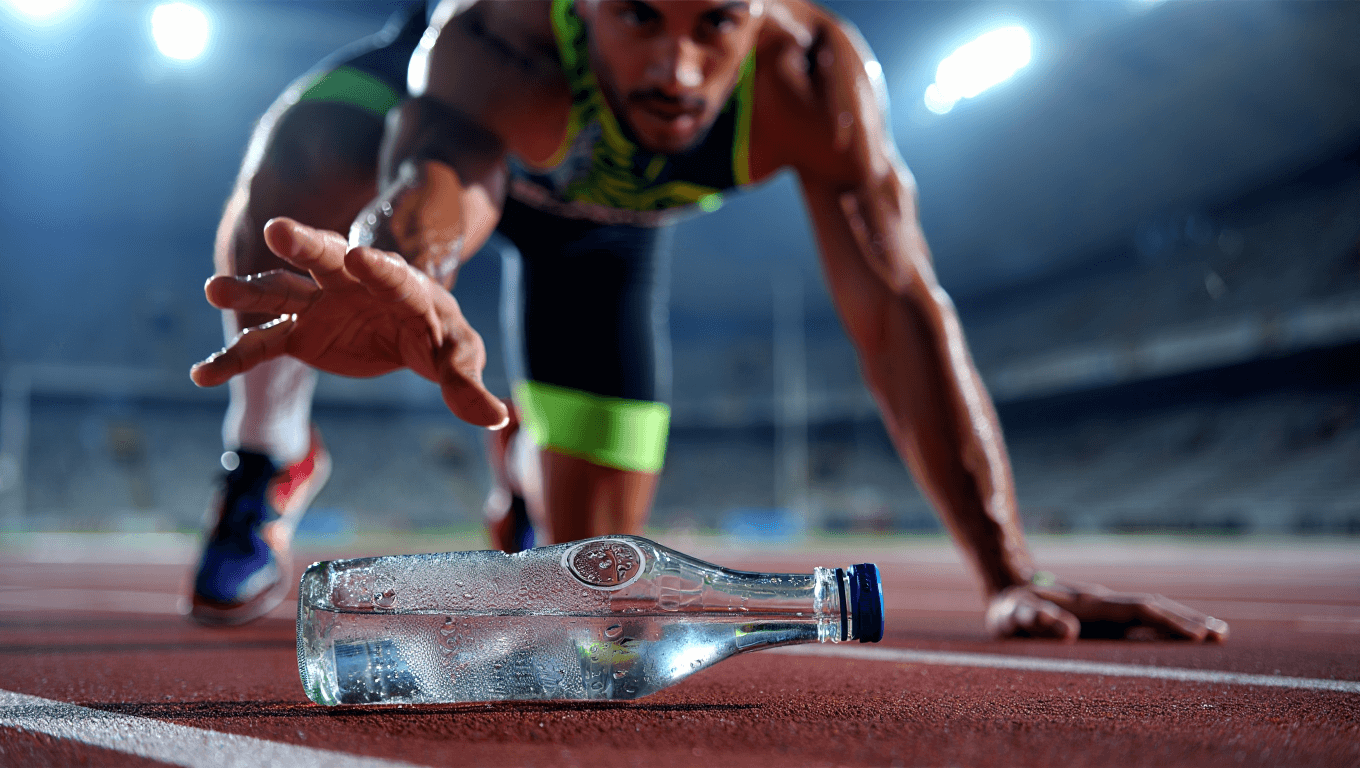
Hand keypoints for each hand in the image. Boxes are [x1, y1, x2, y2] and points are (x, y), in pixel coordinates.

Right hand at [190, 218, 508, 428]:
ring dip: (250, 293)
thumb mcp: (458, 353)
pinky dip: (234, 359)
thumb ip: (467, 383)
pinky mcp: (299, 330)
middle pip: (328, 258)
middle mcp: (352, 282)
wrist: (405, 320)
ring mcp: (319, 302)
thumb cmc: (438, 333)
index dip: (379, 266)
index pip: (392, 273)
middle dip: (306, 246)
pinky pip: (262, 344)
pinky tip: (201, 375)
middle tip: (279, 230)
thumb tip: (498, 417)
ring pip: (282, 291)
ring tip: (215, 291)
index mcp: (400, 283)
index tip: (361, 256)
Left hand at [985, 578, 1229, 642]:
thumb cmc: (1009, 608)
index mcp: (1089, 605)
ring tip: (1216, 634)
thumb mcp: (1014, 616)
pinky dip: (1164, 627)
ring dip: (1181, 622)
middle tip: (1222, 636)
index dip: (1165, 622)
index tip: (1196, 635)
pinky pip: (1140, 621)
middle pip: (1153, 609)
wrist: (1006, 585)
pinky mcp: (1102, 616)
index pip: (1136, 611)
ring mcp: (1105, 609)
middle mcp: (1103, 603)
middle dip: (1186, 622)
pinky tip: (1181, 637)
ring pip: (1151, 612)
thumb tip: (1069, 632)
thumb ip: (1036, 620)